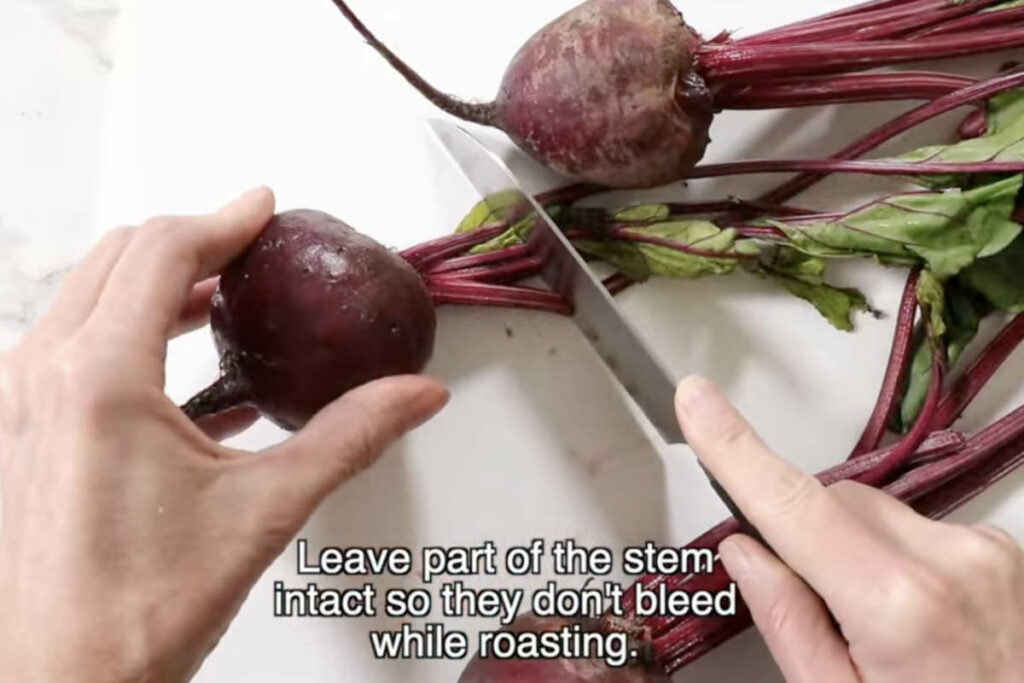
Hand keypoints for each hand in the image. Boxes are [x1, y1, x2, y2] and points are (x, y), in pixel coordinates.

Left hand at [0, 188, 448, 682]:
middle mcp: (42, 379)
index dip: (224, 218)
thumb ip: (351, 436)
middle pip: (119, 257)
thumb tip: (412, 395)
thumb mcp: (265, 509)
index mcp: (98, 380)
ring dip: (159, 285)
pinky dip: (131, 332)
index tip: (262, 209)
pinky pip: (73, 347)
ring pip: (88, 296)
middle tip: (248, 246)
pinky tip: (191, 377)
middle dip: (192, 241)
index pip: (164, 251)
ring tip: (223, 302)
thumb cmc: (133, 613)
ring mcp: (19, 405)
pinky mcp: (21, 433)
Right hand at [676, 377, 1023, 682]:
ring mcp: (983, 551)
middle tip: (816, 610)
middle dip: (805, 537)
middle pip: (832, 502)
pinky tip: (912, 611)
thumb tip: (745, 553)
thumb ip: (786, 622)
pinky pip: (916, 525)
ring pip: (873, 510)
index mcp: (896, 606)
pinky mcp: (1000, 549)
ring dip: (853, 547)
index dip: (735, 450)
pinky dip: (896, 554)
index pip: (792, 505)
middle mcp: (948, 561)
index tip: (698, 403)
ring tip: (876, 625)